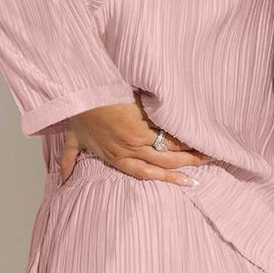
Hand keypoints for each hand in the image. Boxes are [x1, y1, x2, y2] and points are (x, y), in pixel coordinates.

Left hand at [58, 98, 211, 185]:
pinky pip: (169, 134)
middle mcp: (128, 153)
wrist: (78, 90)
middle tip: (207, 164)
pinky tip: (199, 133)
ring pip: (170, 151)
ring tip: (210, 149)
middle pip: (164, 165)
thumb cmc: (77, 112)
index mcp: (115, 158)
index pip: (147, 174)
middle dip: (187, 166)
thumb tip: (63, 180)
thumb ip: (69, 158)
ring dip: (191, 151)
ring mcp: (136, 139)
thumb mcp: (73, 139)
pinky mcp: (141, 124)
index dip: (169, 179)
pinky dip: (184, 136)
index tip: (188, 182)